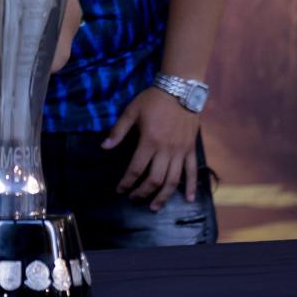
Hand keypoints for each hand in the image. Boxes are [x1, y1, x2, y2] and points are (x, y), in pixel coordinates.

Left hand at [103, 87, 200, 211]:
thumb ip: (118, 131)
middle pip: (154, 179)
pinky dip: (190, 186)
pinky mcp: (191, 150)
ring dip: (163, 196)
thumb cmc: (153, 100)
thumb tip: (104, 147)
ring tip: (155, 207)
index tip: (120, 190)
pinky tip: (188, 199)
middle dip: (143, 192)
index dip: (127, 182)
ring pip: (173, 180)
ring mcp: (180, 151)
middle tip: (135, 199)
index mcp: (149, 141)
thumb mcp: (131, 111)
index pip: (136, 169)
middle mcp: (166, 150)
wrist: (180, 90)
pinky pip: (192, 171)